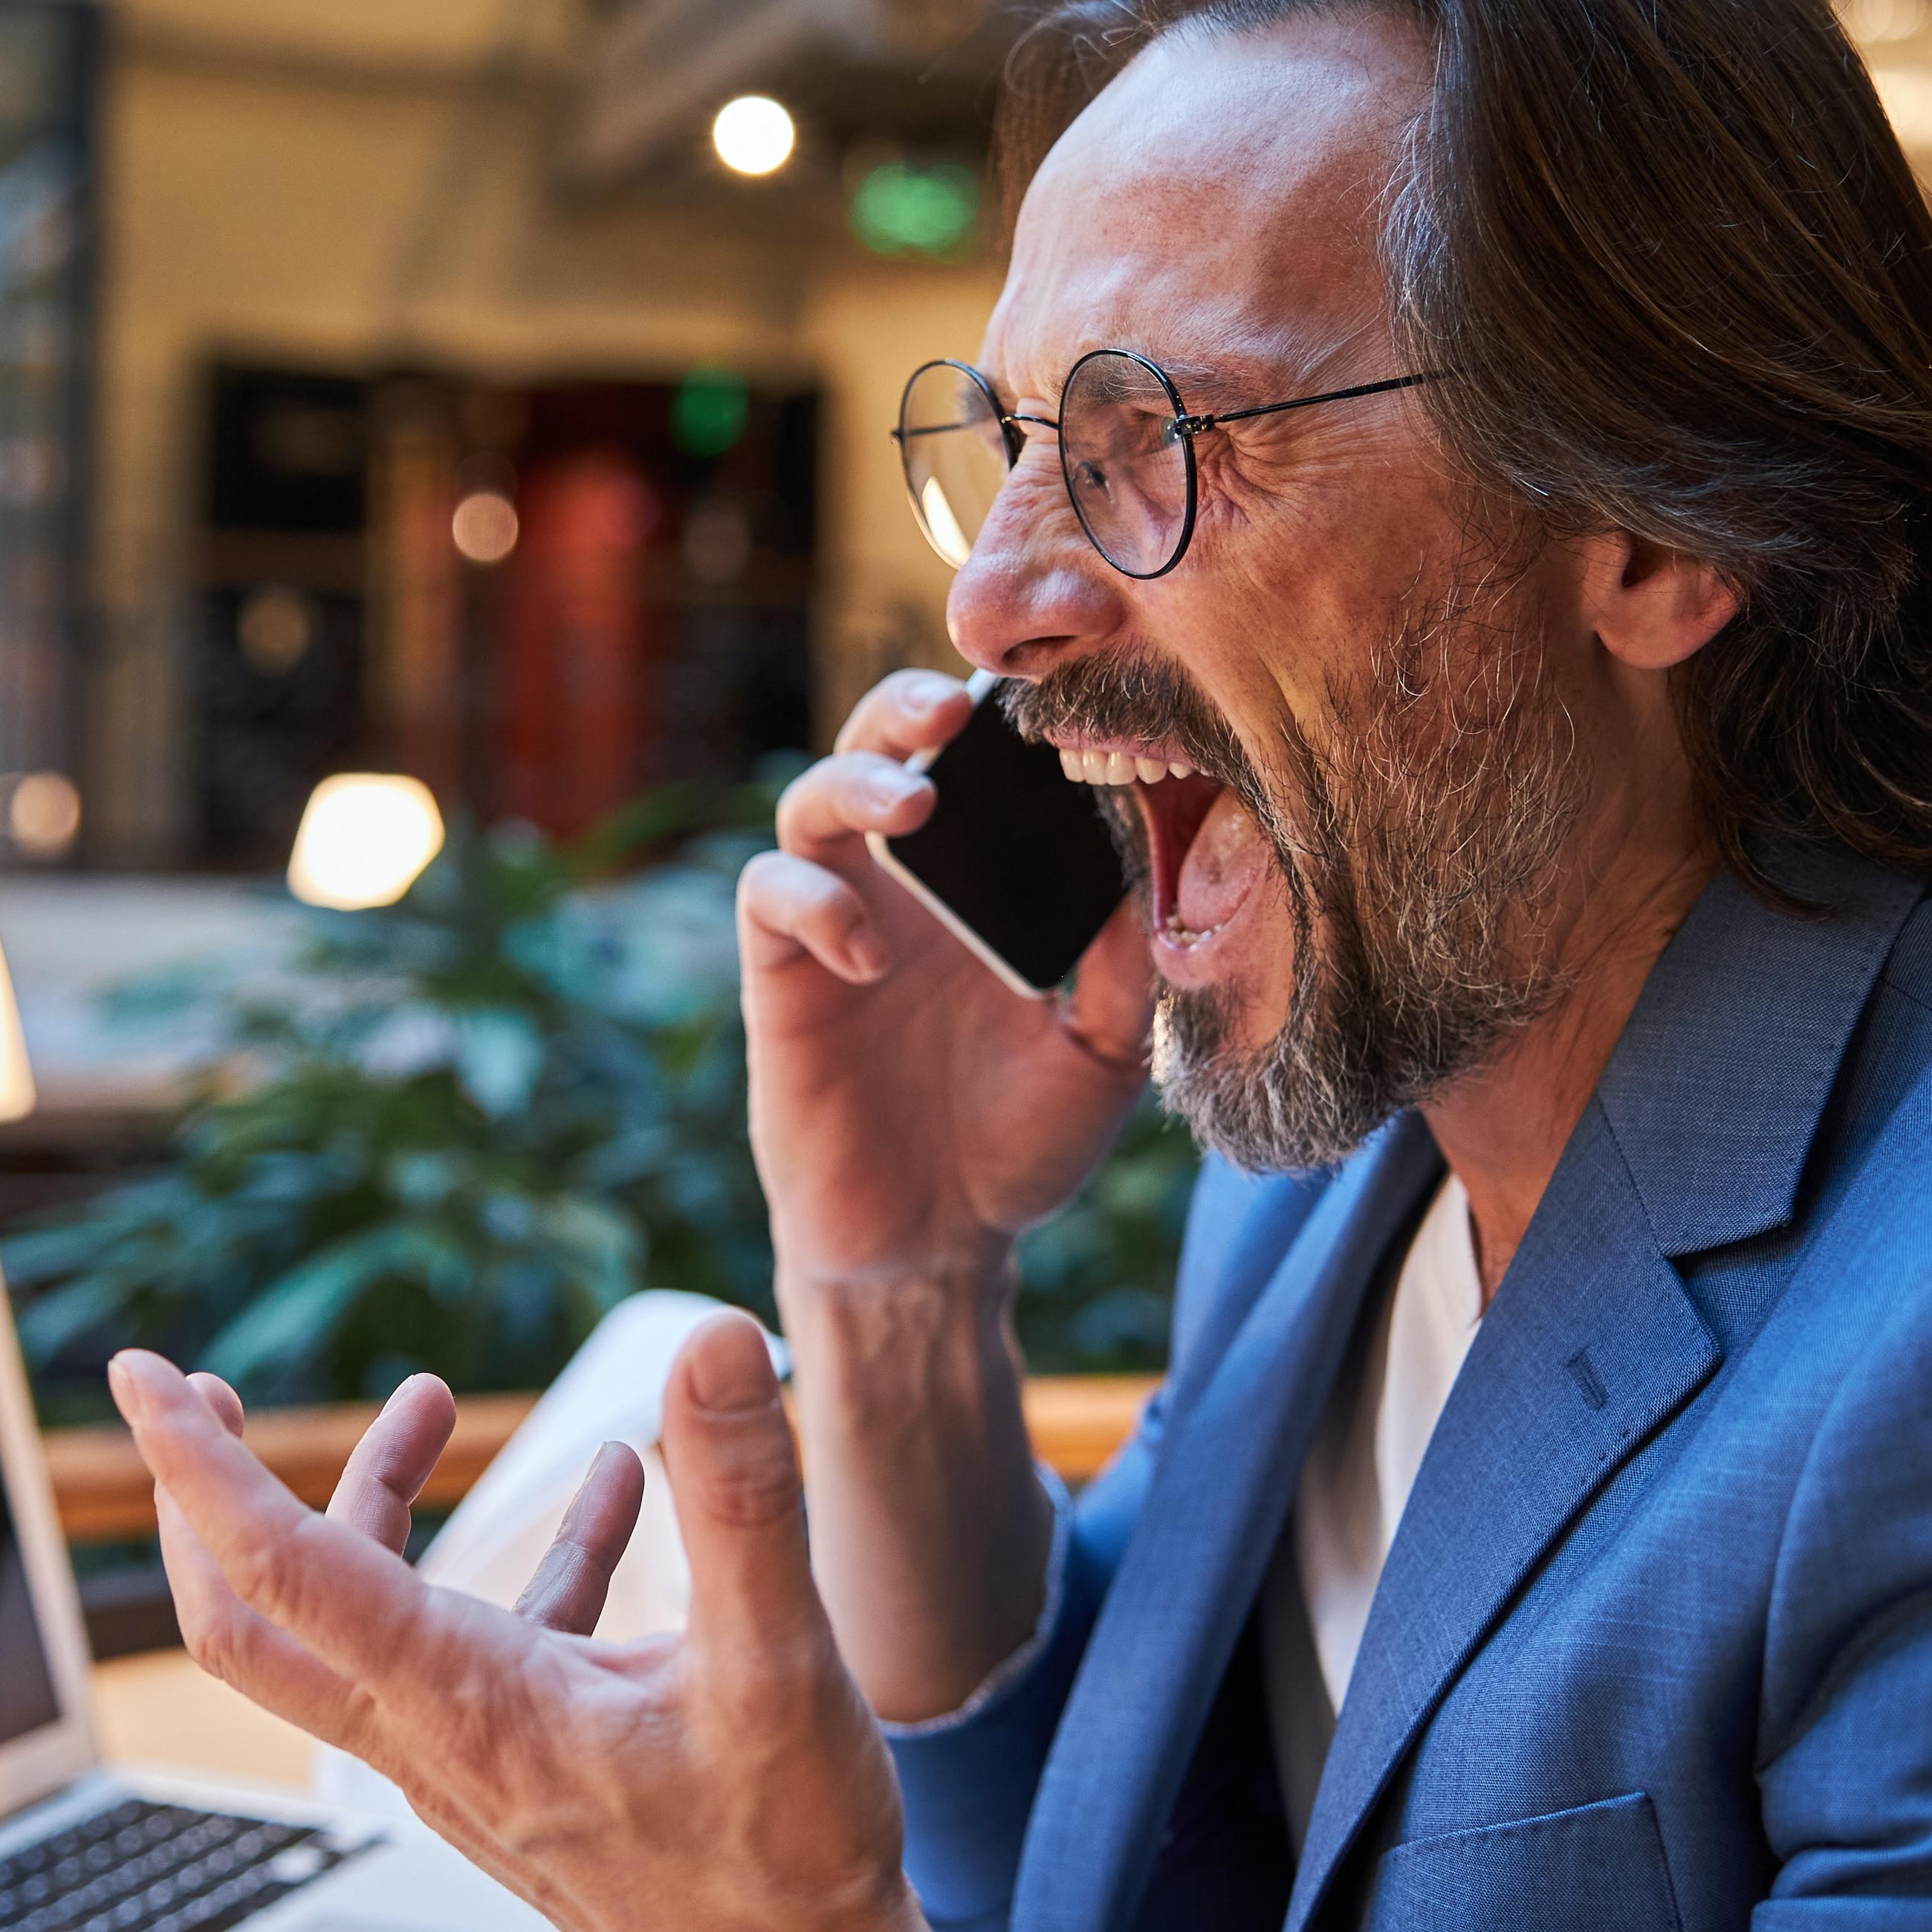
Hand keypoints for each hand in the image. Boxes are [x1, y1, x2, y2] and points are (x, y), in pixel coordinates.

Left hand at [110, 1313, 934, 1931]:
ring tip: (431, 1401)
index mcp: (468, 1704)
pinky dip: (513, 1561)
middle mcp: (440, 1739)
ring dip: (374, 1506)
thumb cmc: (784, 1866)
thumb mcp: (782, 1663)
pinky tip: (613, 1491)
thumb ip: (745, 1496)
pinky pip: (476, 1648)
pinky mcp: (524, 1777)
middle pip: (254, 1615)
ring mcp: (472, 1765)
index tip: (142, 1374)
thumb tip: (716, 1340)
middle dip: (211, 1498)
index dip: (198, 1462)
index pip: (280, 1567)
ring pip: (357, 1625)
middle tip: (212, 1393)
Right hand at [739, 671, 1156, 1294]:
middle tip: (957, 717)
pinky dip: (815, 905)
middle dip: (911, 710)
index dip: (1004, 713)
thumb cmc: (1020, 1142)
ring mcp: (838, 917)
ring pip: (813, 797)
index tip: (1050, 688)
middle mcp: (908, 881)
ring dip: (857, 782)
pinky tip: (870, 956)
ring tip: (913, 808)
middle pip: (883, 744)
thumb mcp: (1105, 1053)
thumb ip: (1128, 964)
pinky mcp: (782, 973)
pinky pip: (772, 896)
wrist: (937, 1243)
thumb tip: (1160, 858)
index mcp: (988, 880)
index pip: (985, 763)